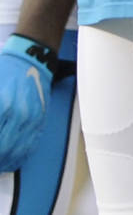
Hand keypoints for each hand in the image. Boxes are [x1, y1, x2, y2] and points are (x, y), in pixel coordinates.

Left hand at [0, 34, 54, 170]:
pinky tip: (11, 161)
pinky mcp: (41, 119)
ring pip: (16, 152)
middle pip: (3, 149)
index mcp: (3, 106)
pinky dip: (19, 158)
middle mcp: (19, 115)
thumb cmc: (7, 70)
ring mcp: (32, 118)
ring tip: (0, 163)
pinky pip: (31, 146)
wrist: (32, 57)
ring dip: (5, 161)